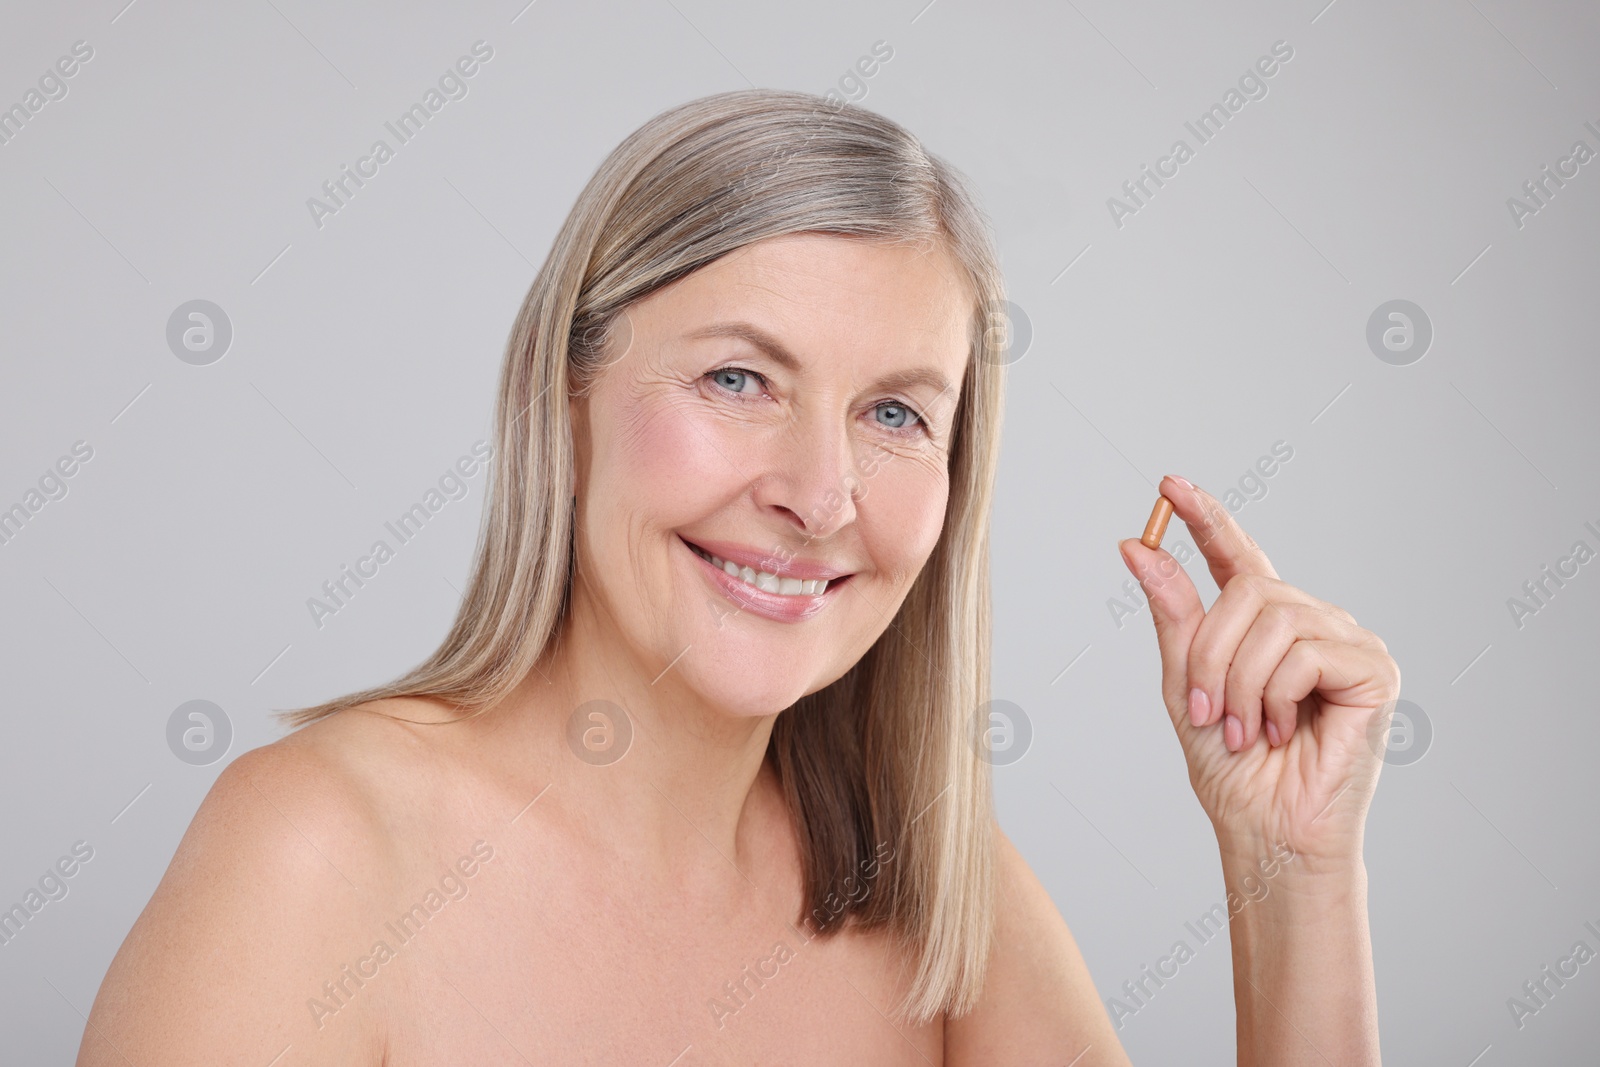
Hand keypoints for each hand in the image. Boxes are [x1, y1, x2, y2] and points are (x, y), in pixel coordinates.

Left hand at [1117, 476, 1401, 871]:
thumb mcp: (1186, 683)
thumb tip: (1135, 546)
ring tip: (1245, 731)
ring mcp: (1346, 642)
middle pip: (1247, 591)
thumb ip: (1172, 614)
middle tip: (1206, 712)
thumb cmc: (1232, 769)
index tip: (1168, 485)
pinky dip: (1276, 695)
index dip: (1205, 520)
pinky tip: (1282, 731)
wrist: (1266, 831)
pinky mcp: (1373, 669)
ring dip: (1239, 683)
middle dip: (1209, 653)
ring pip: (1272, 619)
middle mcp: (1311, 624)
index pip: (1237, 558)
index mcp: (1267, 626)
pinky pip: (1304, 651)